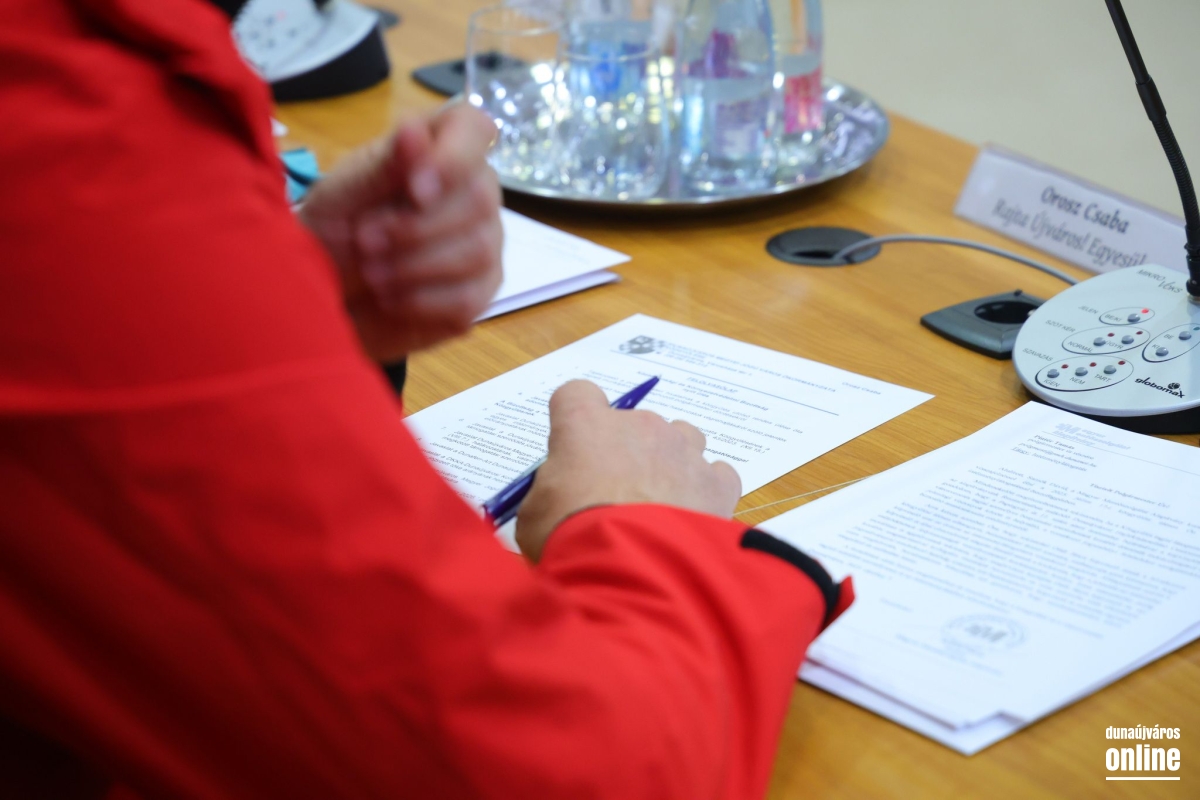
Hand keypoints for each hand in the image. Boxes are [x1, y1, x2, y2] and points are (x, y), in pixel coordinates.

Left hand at [298, 103, 502, 360]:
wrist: (324, 292)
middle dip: (414, 228)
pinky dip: (420, 302)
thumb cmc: (333, 229)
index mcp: (439, 148)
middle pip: (480, 200)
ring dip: (412, 267)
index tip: (415, 191)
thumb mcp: (343, 193)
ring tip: (371, 273)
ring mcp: (485, 242)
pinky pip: (470, 298)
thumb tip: (416, 133)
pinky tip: (391, 298)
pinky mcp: (481, 292)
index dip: (453, 158)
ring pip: (477, 251)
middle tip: (365, 242)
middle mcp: (473, 190)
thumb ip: (385, 165)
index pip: (474, 129)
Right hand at [515, 381, 741, 561]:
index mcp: (586, 424)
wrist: (629, 571)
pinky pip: (716, 475)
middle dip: (627, 454)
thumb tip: (559, 496)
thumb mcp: (534, 515)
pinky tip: (691, 519)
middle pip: (634, 424)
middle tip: (615, 497)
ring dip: (670, 464)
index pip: (578, 395)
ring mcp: (682, 450)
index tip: (574, 449)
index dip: (575, 421)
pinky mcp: (715, 482)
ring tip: (659, 507)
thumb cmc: (571, 537)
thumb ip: (549, 492)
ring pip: (681, 440)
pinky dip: (706, 492)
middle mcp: (639, 426)